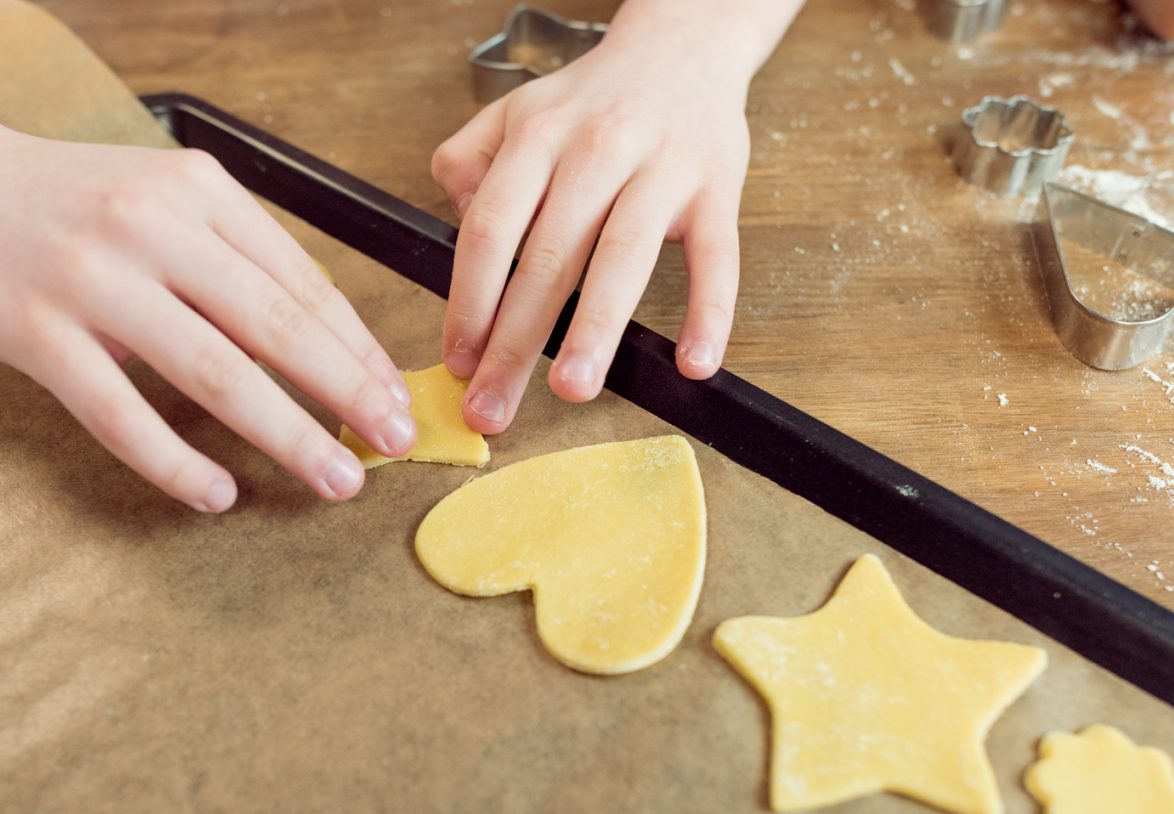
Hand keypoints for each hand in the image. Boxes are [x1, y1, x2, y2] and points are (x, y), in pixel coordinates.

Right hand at [0, 129, 414, 511]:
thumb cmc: (77, 204)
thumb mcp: (168, 197)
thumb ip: (241, 258)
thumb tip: (335, 347)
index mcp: (199, 190)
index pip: (301, 281)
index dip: (357, 348)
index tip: (396, 397)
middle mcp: (152, 225)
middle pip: (274, 326)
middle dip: (347, 392)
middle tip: (393, 443)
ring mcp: (91, 279)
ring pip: (212, 371)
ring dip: (286, 432)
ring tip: (336, 476)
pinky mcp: (37, 332)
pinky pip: (119, 413)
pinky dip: (175, 461)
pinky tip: (218, 493)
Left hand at [431, 7, 761, 434]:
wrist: (684, 46)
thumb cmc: (593, 100)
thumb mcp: (514, 112)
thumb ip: (468, 162)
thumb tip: (456, 233)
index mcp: (538, 138)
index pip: (490, 228)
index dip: (469, 300)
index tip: (458, 360)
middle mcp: (596, 151)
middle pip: (547, 258)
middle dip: (515, 342)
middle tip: (493, 408)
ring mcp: (660, 171)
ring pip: (623, 258)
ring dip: (596, 329)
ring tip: (571, 390)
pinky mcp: (717, 190)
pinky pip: (717, 258)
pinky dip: (710, 313)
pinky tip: (693, 364)